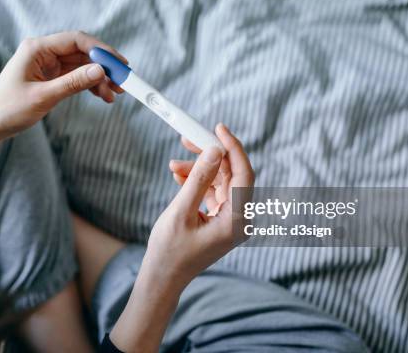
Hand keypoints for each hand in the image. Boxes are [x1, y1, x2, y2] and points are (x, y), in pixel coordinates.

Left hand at [0, 31, 126, 141]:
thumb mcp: (43, 97)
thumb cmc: (8, 109)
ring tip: (115, 94)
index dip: (101, 50)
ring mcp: (49, 64)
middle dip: (105, 66)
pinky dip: (91, 85)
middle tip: (123, 81)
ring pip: (83, 66)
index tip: (119, 63)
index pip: (76, 40)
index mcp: (37, 48)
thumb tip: (101, 71)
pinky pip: (78, 77)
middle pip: (83, 52)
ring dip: (100, 78)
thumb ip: (73, 83)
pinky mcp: (52, 77)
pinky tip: (103, 96)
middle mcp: (44, 52)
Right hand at [108, 124, 253, 352]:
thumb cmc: (170, 252)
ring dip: (198, 170)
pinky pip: (211, 192)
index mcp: (237, 220)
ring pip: (219, 182)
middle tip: (189, 139)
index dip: (233, 148)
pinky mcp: (217, 220)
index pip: (244, 174)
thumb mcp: (181, 211)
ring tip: (173, 165)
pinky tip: (178, 176)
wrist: (162, 279)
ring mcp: (228, 219)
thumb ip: (199, 179)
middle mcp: (238, 218)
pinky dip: (196, 182)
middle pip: (231, 175)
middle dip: (210, 156)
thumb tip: (214, 151)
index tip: (218, 129)